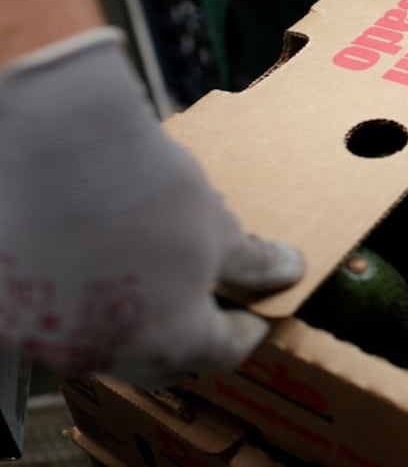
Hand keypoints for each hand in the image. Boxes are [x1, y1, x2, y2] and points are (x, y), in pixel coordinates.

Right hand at [0, 29, 304, 387]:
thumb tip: (289, 270)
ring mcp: (50, 337)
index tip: (255, 314)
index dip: (246, 330)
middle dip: (192, 336)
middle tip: (210, 305)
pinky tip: (101, 271)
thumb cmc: (146, 184)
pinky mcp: (10, 310)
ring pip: (107, 346)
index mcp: (170, 340)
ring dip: (137, 325)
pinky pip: (59, 322)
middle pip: (162, 361)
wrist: (56, 137)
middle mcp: (106, 354)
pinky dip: (87, 307)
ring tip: (156, 287)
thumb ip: (252, 262)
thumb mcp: (216, 224)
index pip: (222, 351)